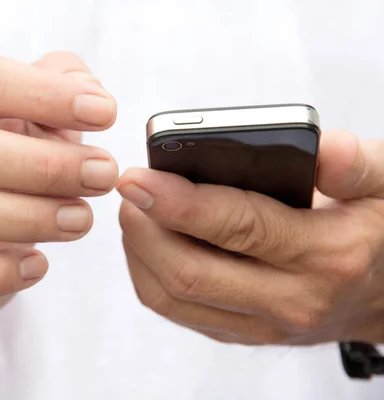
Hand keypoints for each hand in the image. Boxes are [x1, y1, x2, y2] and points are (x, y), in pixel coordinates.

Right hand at [0, 52, 117, 316]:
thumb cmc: (5, 158)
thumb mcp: (33, 115)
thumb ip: (62, 86)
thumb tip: (93, 93)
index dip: (45, 95)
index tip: (106, 114)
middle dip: (45, 166)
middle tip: (104, 175)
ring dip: (28, 218)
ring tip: (82, 220)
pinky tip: (39, 266)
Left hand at [118, 130, 383, 344]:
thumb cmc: (376, 230)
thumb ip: (356, 164)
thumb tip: (321, 148)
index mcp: (326, 255)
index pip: (238, 228)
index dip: (179, 202)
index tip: (136, 178)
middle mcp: (289, 300)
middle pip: (190, 273)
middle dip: (145, 229)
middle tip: (128, 189)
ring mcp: (260, 325)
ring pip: (172, 298)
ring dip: (140, 251)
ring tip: (134, 210)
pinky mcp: (238, 332)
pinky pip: (175, 309)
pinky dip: (149, 272)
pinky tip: (148, 239)